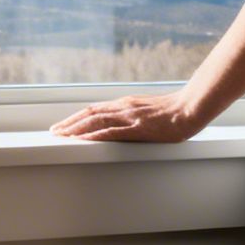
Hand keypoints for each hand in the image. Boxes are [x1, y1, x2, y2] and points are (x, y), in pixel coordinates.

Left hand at [49, 92, 203, 142]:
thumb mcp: (146, 110)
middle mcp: (123, 107)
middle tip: (54, 132)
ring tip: (62, 136)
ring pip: (96, 121)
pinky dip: (95, 136)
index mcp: (125, 104)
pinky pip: (112, 132)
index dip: (77, 117)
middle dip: (70, 123)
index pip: (94, 109)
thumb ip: (131, 115)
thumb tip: (119, 123)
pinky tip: (84, 140)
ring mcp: (129, 117)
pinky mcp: (137, 128)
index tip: (63, 125)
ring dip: (76, 129)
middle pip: (90, 114)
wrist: (189, 109)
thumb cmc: (172, 112)